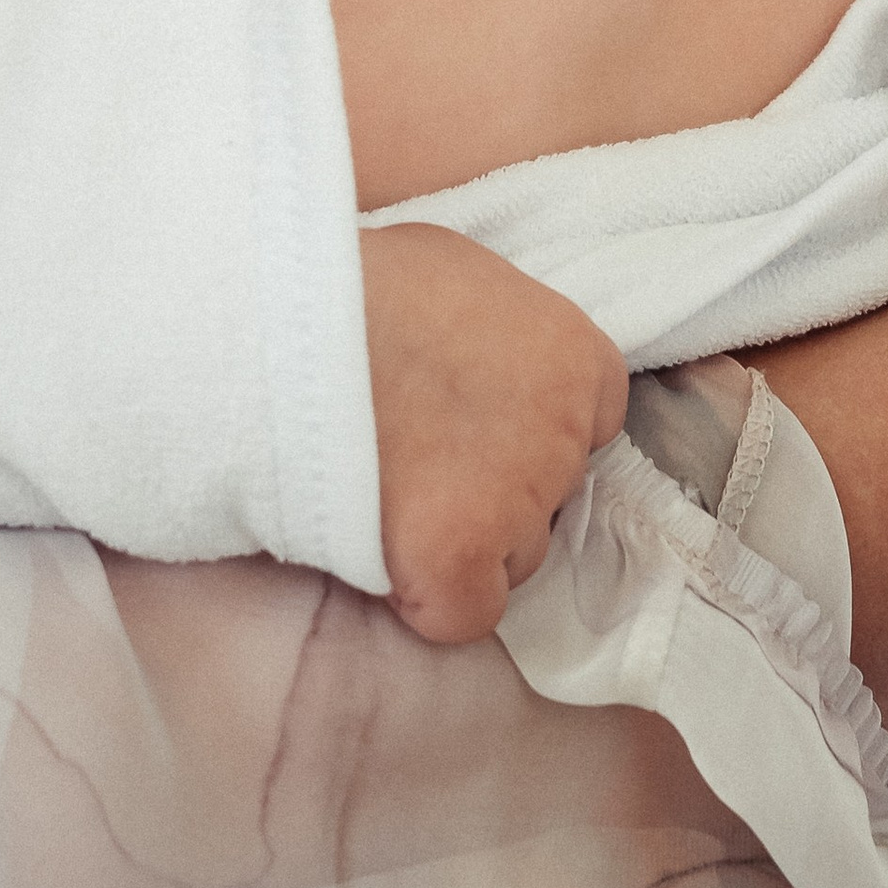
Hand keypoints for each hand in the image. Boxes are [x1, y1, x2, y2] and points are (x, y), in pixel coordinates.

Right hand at [360, 221, 626, 643]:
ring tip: (391, 494)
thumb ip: (501, 331)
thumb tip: (489, 356)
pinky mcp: (459, 563)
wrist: (294, 338)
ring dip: (465, 542)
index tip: (478, 422)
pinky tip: (385, 549)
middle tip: (424, 456)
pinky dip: (429, 596)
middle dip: (498, 486)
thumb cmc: (364, 290)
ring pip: (513, 555)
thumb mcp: (460, 276)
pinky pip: (466, 612)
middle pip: (551, 492)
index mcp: (572, 357)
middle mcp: (562, 436)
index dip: (531, 427)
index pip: (593, 418)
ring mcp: (517, 504)